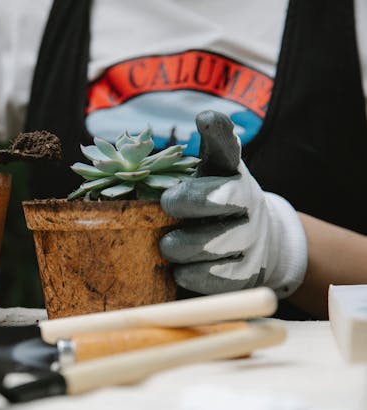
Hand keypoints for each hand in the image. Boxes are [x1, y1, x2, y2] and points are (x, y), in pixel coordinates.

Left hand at [159, 110, 306, 297]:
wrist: (256, 243)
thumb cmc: (213, 202)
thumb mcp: (208, 174)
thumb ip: (199, 152)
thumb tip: (205, 118)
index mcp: (231, 172)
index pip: (228, 147)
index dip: (218, 132)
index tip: (204, 120)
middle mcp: (248, 201)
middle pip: (223, 197)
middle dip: (190, 201)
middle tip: (166, 205)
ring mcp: (251, 238)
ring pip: (214, 243)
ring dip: (182, 246)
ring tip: (167, 245)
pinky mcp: (245, 273)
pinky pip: (214, 277)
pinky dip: (190, 275)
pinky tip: (178, 271)